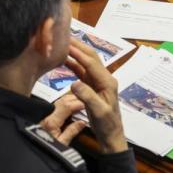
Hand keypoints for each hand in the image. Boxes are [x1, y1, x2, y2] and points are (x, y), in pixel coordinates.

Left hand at [40, 94, 85, 146]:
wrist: (33, 150)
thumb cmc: (45, 150)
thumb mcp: (61, 144)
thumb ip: (72, 132)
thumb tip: (82, 122)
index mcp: (52, 122)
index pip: (67, 106)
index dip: (78, 103)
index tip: (86, 104)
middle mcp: (47, 115)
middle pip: (62, 100)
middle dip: (75, 99)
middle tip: (85, 101)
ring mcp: (44, 114)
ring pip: (58, 101)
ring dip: (69, 100)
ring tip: (78, 103)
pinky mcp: (42, 116)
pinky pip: (55, 105)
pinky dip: (64, 104)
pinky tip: (69, 108)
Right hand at [64, 38, 126, 153]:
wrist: (111, 135)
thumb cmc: (107, 125)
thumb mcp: (98, 112)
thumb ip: (87, 97)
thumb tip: (74, 83)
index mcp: (107, 81)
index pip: (92, 63)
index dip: (79, 53)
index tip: (67, 43)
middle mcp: (103, 78)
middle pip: (90, 57)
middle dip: (78, 46)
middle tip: (63, 36)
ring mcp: (97, 81)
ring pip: (85, 63)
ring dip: (74, 53)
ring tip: (62, 43)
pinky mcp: (91, 86)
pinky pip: (81, 71)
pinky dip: (72, 64)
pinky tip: (63, 59)